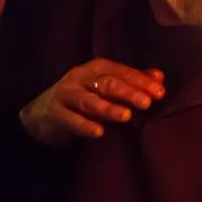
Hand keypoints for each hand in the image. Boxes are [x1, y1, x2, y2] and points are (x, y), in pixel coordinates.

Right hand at [19, 58, 164, 146]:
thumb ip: (132, 82)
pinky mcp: (54, 113)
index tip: (160, 93)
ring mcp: (66, 94)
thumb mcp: (107, 87)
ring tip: (126, 116)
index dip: (141, 82)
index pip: (122, 73)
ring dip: (108, 108)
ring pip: (89, 101)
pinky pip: (70, 120)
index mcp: (97, 68)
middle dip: (128, 93)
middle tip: (146, 103)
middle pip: (108, 84)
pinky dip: (84, 126)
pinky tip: (99, 132)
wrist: (42, 113)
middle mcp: (81, 77)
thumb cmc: (83, 97)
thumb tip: (159, 77)